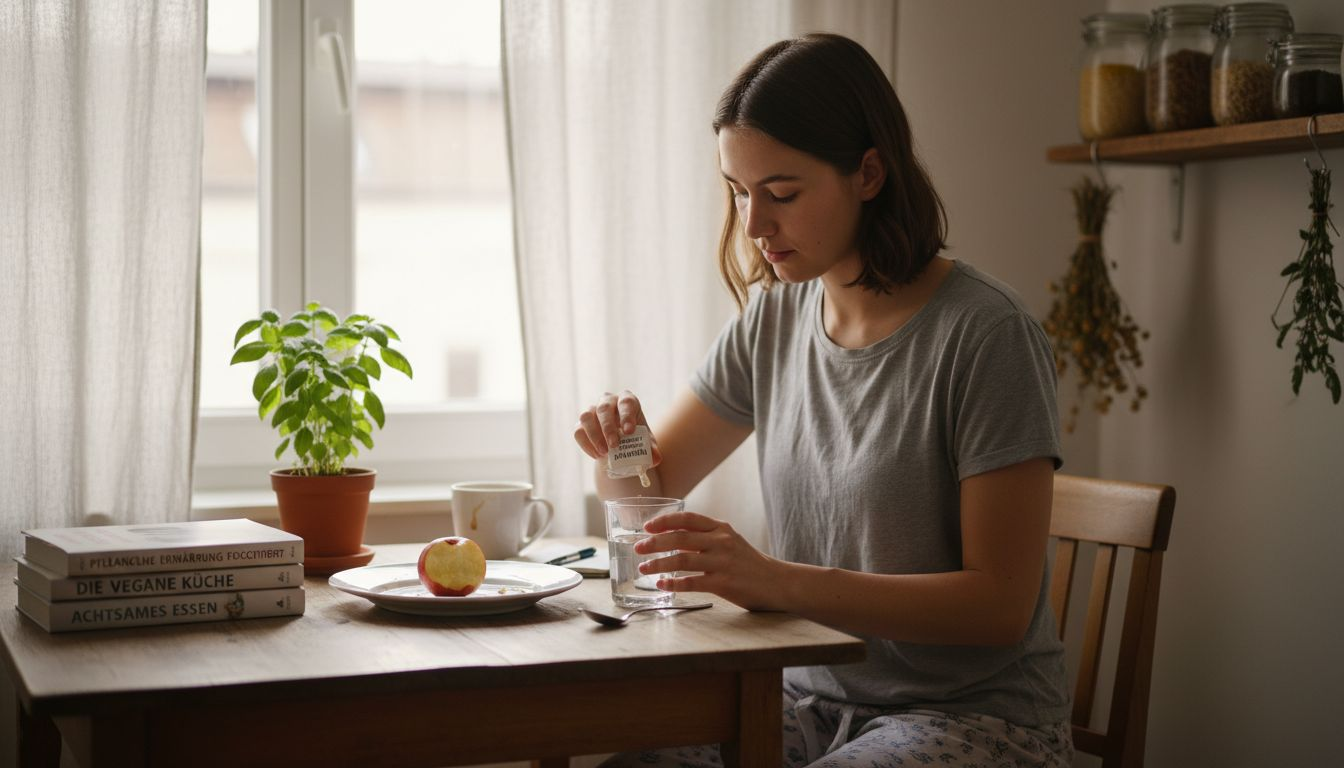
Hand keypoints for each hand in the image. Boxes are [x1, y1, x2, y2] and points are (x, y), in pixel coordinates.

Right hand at [573, 389, 662, 464]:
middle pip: (604, 408)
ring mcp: (592, 411)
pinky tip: (596, 455)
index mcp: (627, 401)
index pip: (626, 402)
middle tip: (614, 445)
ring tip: (604, 453)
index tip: (629, 432)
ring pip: (587, 417)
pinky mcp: (581, 424)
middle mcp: (608, 401)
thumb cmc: (635, 438)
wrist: (619, 446)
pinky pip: (578, 431)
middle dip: (608, 427)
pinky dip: (586, 444)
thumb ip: (652, 450)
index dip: (626, 416)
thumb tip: (655, 458)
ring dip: (594, 435)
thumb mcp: (646, 444)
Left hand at [635, 511, 784, 610]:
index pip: (687, 519)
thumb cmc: (748, 562)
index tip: (647, 527)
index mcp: (721, 528)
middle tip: (638, 548)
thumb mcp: (730, 540)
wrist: (777, 582)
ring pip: (682, 559)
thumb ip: (706, 537)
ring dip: (658, 564)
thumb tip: (672, 536)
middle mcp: (721, 542)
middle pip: (680, 538)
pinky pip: (692, 582)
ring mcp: (722, 562)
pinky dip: (673, 583)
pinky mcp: (723, 583)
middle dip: (655, 543)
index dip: (664, 521)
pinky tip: (662, 585)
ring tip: (643, 568)